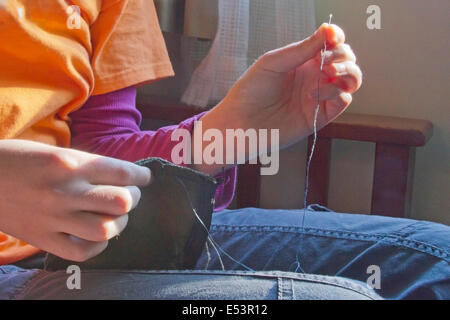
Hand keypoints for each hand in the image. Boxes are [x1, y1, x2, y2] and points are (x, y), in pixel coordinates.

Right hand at [0, 139, 150, 260]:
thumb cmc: (20, 160)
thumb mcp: (56, 151)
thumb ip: (89, 165)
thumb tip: (123, 177)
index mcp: (69, 163)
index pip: (122, 171)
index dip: (141, 176)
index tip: (146, 178)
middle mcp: (65, 191)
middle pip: (122, 201)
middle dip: (134, 198)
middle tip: (130, 195)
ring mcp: (54, 218)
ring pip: (106, 228)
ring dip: (119, 222)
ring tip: (115, 215)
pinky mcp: (42, 239)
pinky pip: (83, 252)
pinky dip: (98, 246)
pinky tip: (97, 235)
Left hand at [198, 23, 361, 172]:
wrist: (241, 123)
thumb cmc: (250, 91)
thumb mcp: (274, 62)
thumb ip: (302, 49)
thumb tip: (328, 31)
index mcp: (303, 60)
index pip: (331, 43)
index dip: (337, 37)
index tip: (332, 36)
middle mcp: (314, 76)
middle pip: (346, 59)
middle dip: (342, 54)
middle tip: (325, 59)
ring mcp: (319, 95)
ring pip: (352, 78)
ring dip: (348, 71)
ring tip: (329, 72)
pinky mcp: (321, 116)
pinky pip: (343, 100)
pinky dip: (336, 92)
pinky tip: (314, 95)